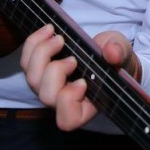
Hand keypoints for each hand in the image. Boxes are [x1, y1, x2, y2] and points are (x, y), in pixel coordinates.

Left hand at [20, 25, 139, 130]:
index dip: (68, 102)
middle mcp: (63, 100)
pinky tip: (49, 30)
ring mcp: (48, 86)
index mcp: (86, 105)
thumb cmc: (115, 59)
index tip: (82, 82)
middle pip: (46, 96)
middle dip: (55, 72)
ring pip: (32, 79)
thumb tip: (111, 52)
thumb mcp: (123, 54)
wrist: (105, 51)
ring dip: (42, 54)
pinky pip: (26, 61)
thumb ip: (120, 53)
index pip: (67, 119)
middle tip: (73, 58)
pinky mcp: (39, 70)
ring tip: (59, 38)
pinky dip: (34, 43)